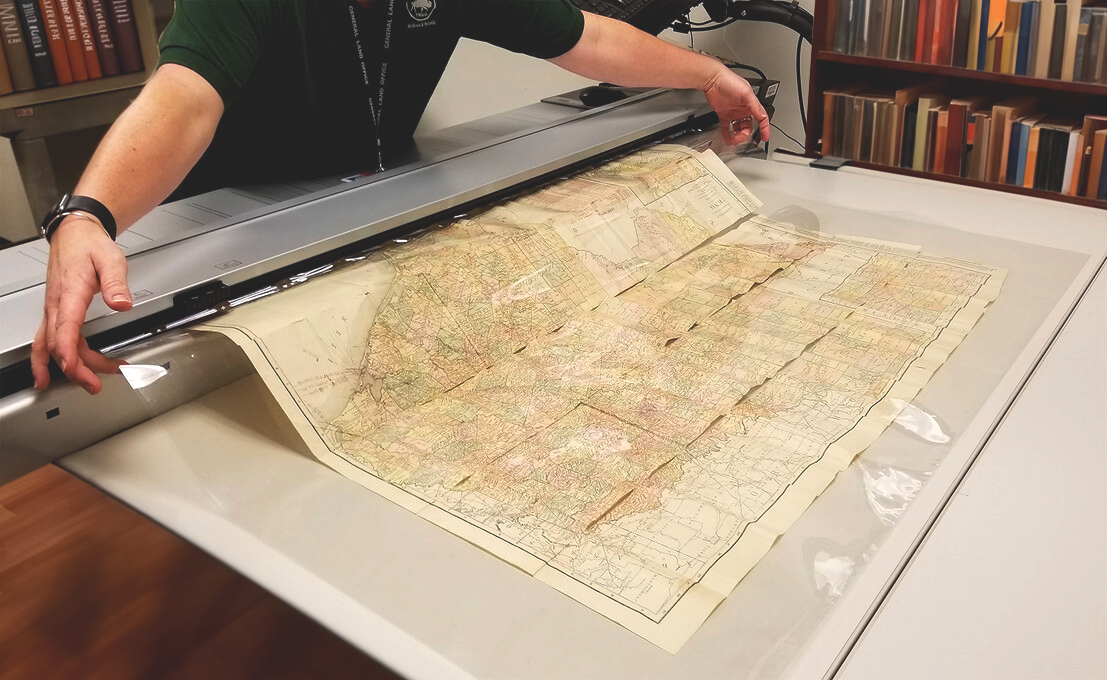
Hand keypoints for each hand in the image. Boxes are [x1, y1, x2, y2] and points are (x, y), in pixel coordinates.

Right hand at [32, 216, 130, 393]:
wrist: (75, 234)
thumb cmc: (90, 246)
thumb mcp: (111, 259)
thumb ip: (116, 283)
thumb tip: (123, 304)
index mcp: (70, 293)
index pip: (64, 327)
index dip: (68, 351)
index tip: (74, 367)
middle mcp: (57, 305)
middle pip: (59, 344)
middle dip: (75, 368)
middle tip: (95, 385)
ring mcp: (54, 310)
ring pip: (54, 346)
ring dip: (71, 367)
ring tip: (92, 383)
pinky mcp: (57, 312)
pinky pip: (50, 340)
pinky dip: (52, 359)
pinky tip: (54, 374)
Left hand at [702, 67, 770, 146]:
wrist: (712, 79)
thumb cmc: (729, 80)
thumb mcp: (746, 92)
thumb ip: (755, 105)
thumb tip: (762, 115)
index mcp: (751, 104)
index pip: (761, 118)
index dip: (764, 128)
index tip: (764, 137)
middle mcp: (743, 109)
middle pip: (748, 126)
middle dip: (746, 134)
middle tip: (741, 137)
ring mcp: (733, 112)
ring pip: (738, 129)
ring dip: (737, 136)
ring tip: (733, 139)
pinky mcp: (723, 114)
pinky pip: (726, 128)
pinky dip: (727, 134)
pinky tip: (727, 138)